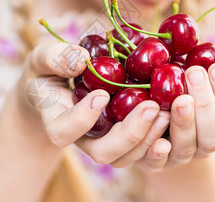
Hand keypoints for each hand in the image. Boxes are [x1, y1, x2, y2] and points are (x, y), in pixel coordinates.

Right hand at [17, 41, 169, 167]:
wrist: (55, 89)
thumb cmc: (46, 72)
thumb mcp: (42, 59)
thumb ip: (55, 57)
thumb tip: (82, 60)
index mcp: (57, 122)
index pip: (64, 132)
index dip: (82, 119)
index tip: (101, 94)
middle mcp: (82, 139)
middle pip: (103, 152)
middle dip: (130, 134)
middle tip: (152, 107)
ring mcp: (103, 140)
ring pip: (126, 156)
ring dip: (148, 137)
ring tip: (167, 110)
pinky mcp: (122, 137)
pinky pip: (140, 148)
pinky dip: (158, 135)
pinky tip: (172, 112)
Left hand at [135, 62, 214, 171]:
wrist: (155, 105)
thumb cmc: (193, 85)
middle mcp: (203, 147)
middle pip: (213, 138)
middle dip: (206, 106)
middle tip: (194, 73)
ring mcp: (177, 156)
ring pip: (185, 148)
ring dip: (183, 123)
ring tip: (179, 97)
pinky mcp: (152, 161)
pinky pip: (155, 162)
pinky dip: (157, 150)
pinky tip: (158, 127)